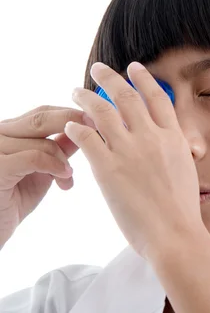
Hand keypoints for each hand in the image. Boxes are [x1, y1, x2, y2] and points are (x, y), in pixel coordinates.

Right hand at [0, 106, 94, 246]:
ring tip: (68, 177)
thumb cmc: (12, 200)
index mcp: (9, 131)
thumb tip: (84, 130)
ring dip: (63, 160)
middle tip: (95, 132)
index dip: (72, 114)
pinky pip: (33, 158)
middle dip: (74, 123)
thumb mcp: (41, 170)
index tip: (96, 122)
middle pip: (42, 118)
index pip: (43, 112)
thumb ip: (58, 149)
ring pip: (42, 141)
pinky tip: (64, 180)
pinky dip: (54, 167)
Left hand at [65, 62, 202, 258]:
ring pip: (102, 111)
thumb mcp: (186, 170)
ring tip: (76, 90)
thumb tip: (167, 141)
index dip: (144, 78)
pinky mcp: (108, 168)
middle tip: (98, 69)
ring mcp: (129, 151)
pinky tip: (71, 123)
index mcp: (174, 137)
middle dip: (109, 77)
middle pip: (126, 96)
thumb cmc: (183, 210)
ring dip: (86, 96)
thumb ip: (174, 149)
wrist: (174, 233)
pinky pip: (87, 138)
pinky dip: (77, 126)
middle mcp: (152, 137)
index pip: (157, 97)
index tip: (134, 67)